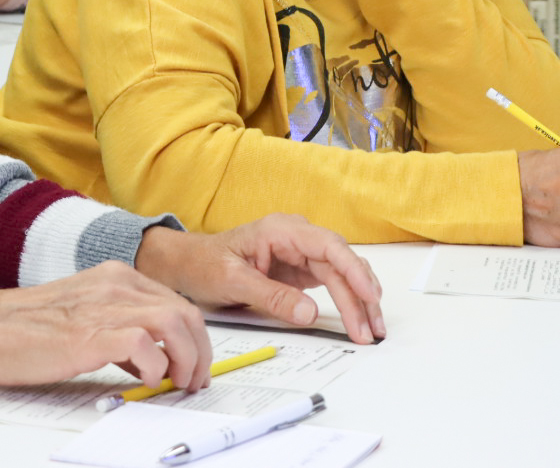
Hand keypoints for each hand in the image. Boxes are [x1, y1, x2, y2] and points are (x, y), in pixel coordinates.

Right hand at [0, 263, 212, 390]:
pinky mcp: (90, 334)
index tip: (194, 365)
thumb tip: (151, 360)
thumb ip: (119, 330)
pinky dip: (156, 366)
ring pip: (174, 322)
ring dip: (187, 358)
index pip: (177, 302)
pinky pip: (144, 345)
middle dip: (200, 352)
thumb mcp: (83, 317)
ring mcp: (104, 306)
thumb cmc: (26, 327)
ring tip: (178, 383)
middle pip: (185, 312)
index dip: (196, 338)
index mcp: (116, 277)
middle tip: (194, 380)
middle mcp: (116, 285)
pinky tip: (146, 380)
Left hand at [132, 217, 385, 345]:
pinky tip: (359, 317)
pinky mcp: (301, 270)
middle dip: (360, 296)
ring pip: (342, 273)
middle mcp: (297, 237)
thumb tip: (310, 313)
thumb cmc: (204, 264)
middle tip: (369, 330)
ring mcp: (301, 253)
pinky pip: (333, 282)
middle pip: (341, 263)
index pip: (328, 246)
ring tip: (371, 330)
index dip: (353, 270)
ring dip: (360, 301)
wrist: (188, 264)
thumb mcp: (232, 281)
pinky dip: (348, 301)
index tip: (368, 295)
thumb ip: (271, 296)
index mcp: (281, 230)